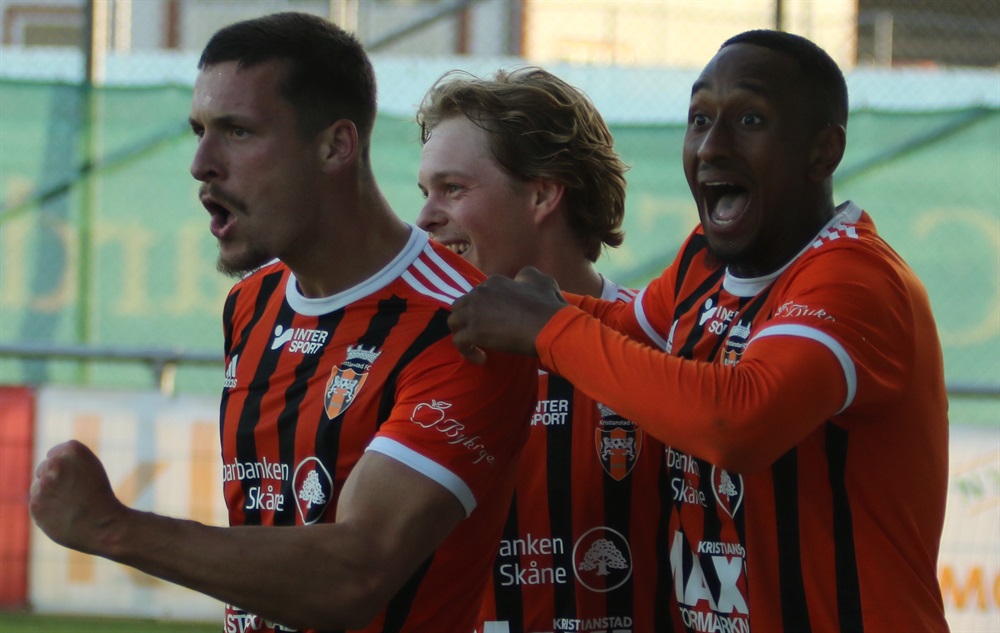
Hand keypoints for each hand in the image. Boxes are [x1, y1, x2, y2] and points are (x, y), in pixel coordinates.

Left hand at [29, 440, 127, 554]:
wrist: (103, 525)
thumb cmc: (100, 497)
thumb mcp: (91, 468)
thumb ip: (68, 462)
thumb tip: (44, 468)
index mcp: (73, 449)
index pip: (54, 453)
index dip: (65, 468)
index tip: (76, 478)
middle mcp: (56, 463)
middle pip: (43, 468)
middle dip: (53, 479)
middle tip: (73, 493)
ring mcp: (44, 483)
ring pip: (38, 487)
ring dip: (49, 495)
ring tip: (70, 505)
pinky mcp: (36, 503)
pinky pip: (36, 504)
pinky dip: (46, 510)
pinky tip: (62, 514)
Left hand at [448, 267, 567, 362]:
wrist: (548, 326)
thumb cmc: (548, 306)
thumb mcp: (542, 281)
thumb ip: (528, 276)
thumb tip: (521, 278)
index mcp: (495, 282)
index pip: (479, 293)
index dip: (482, 308)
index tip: (491, 320)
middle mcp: (481, 292)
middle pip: (460, 305)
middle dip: (466, 319)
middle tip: (478, 333)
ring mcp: (475, 311)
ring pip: (453, 322)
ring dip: (462, 334)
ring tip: (476, 345)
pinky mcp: (474, 332)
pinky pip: (459, 342)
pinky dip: (467, 352)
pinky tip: (482, 358)